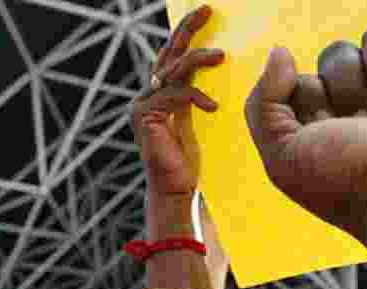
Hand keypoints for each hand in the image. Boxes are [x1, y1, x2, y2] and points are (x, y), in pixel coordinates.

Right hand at [133, 5, 223, 200]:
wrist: (175, 192)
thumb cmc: (189, 163)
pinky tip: (212, 107)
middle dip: (187, 28)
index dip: (188, 30)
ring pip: (174, 69)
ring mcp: (144, 103)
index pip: (175, 53)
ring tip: (221, 56)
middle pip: (169, 50)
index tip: (207, 12)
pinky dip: (196, 97)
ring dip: (199, 59)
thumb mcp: (197, 123)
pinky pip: (175, 95)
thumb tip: (219, 79)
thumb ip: (197, 98)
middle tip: (207, 10)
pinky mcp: (146, 115)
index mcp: (162, 91)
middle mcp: (149, 92)